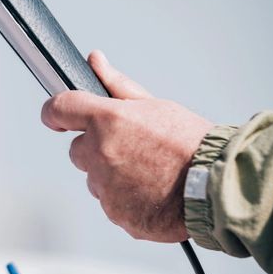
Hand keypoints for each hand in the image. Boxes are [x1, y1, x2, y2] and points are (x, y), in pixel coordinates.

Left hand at [41, 51, 213, 241]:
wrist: (218, 187)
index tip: (56, 116)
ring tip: (150, 173)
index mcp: (107, 120)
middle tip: (133, 150)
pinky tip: (152, 192)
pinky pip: (111, 204)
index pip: (59, 109)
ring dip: (112, 176)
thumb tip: (95, 60)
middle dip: (97, 149)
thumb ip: (116, 86)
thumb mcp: (154, 105)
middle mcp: (100, 153)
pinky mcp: (115, 213)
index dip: (54, 112)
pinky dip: (126, 200)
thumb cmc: (190, 143)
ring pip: (95, 179)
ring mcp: (105, 187)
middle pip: (78, 150)